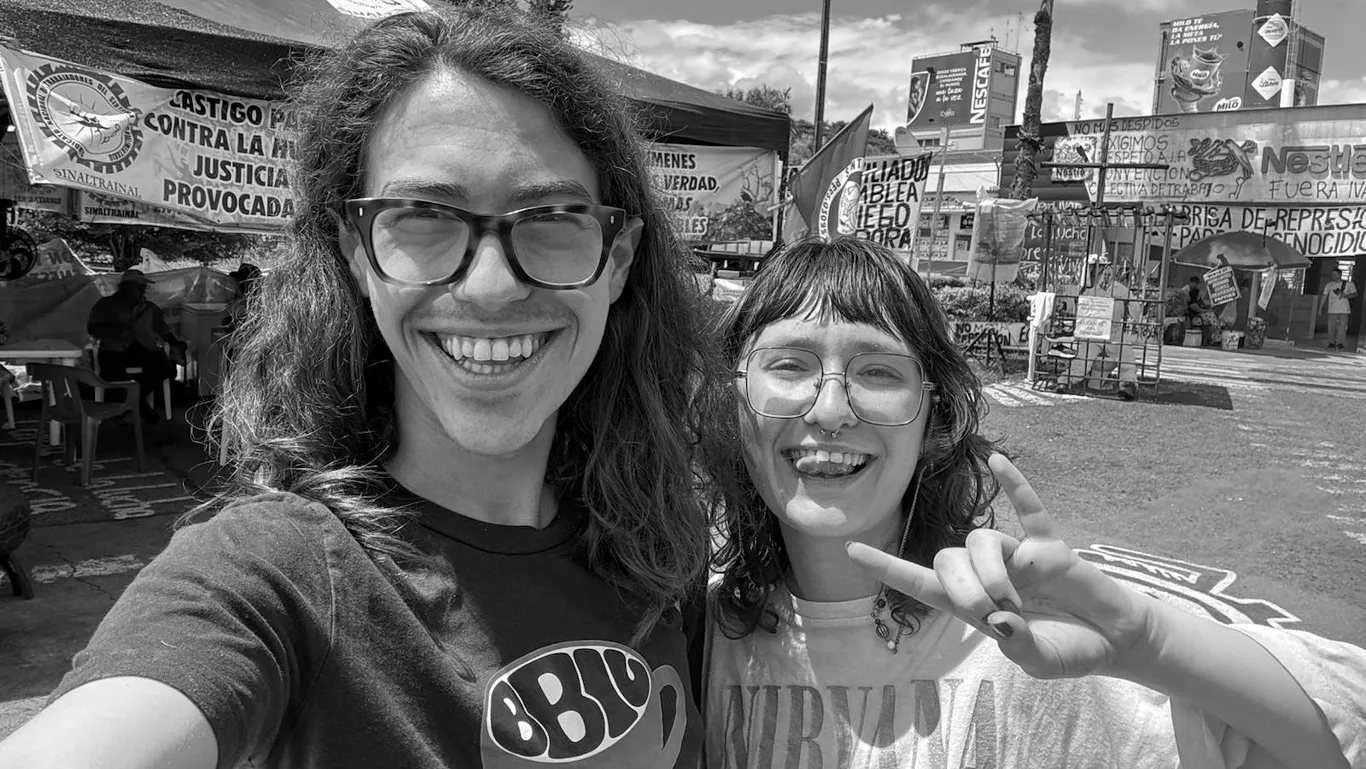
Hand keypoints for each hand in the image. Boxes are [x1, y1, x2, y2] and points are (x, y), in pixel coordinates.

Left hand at [847, 454, 1155, 679]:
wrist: (1115, 640)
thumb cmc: (1070, 650)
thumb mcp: (1040, 662)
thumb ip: (1019, 646)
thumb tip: (1001, 619)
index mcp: (973, 607)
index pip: (919, 582)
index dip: (886, 567)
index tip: (850, 549)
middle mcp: (988, 575)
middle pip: (948, 558)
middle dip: (964, 587)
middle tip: (995, 613)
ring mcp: (1018, 557)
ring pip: (983, 541)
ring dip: (995, 571)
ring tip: (1018, 601)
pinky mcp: (1049, 545)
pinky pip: (1029, 508)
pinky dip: (1014, 485)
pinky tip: (999, 460)